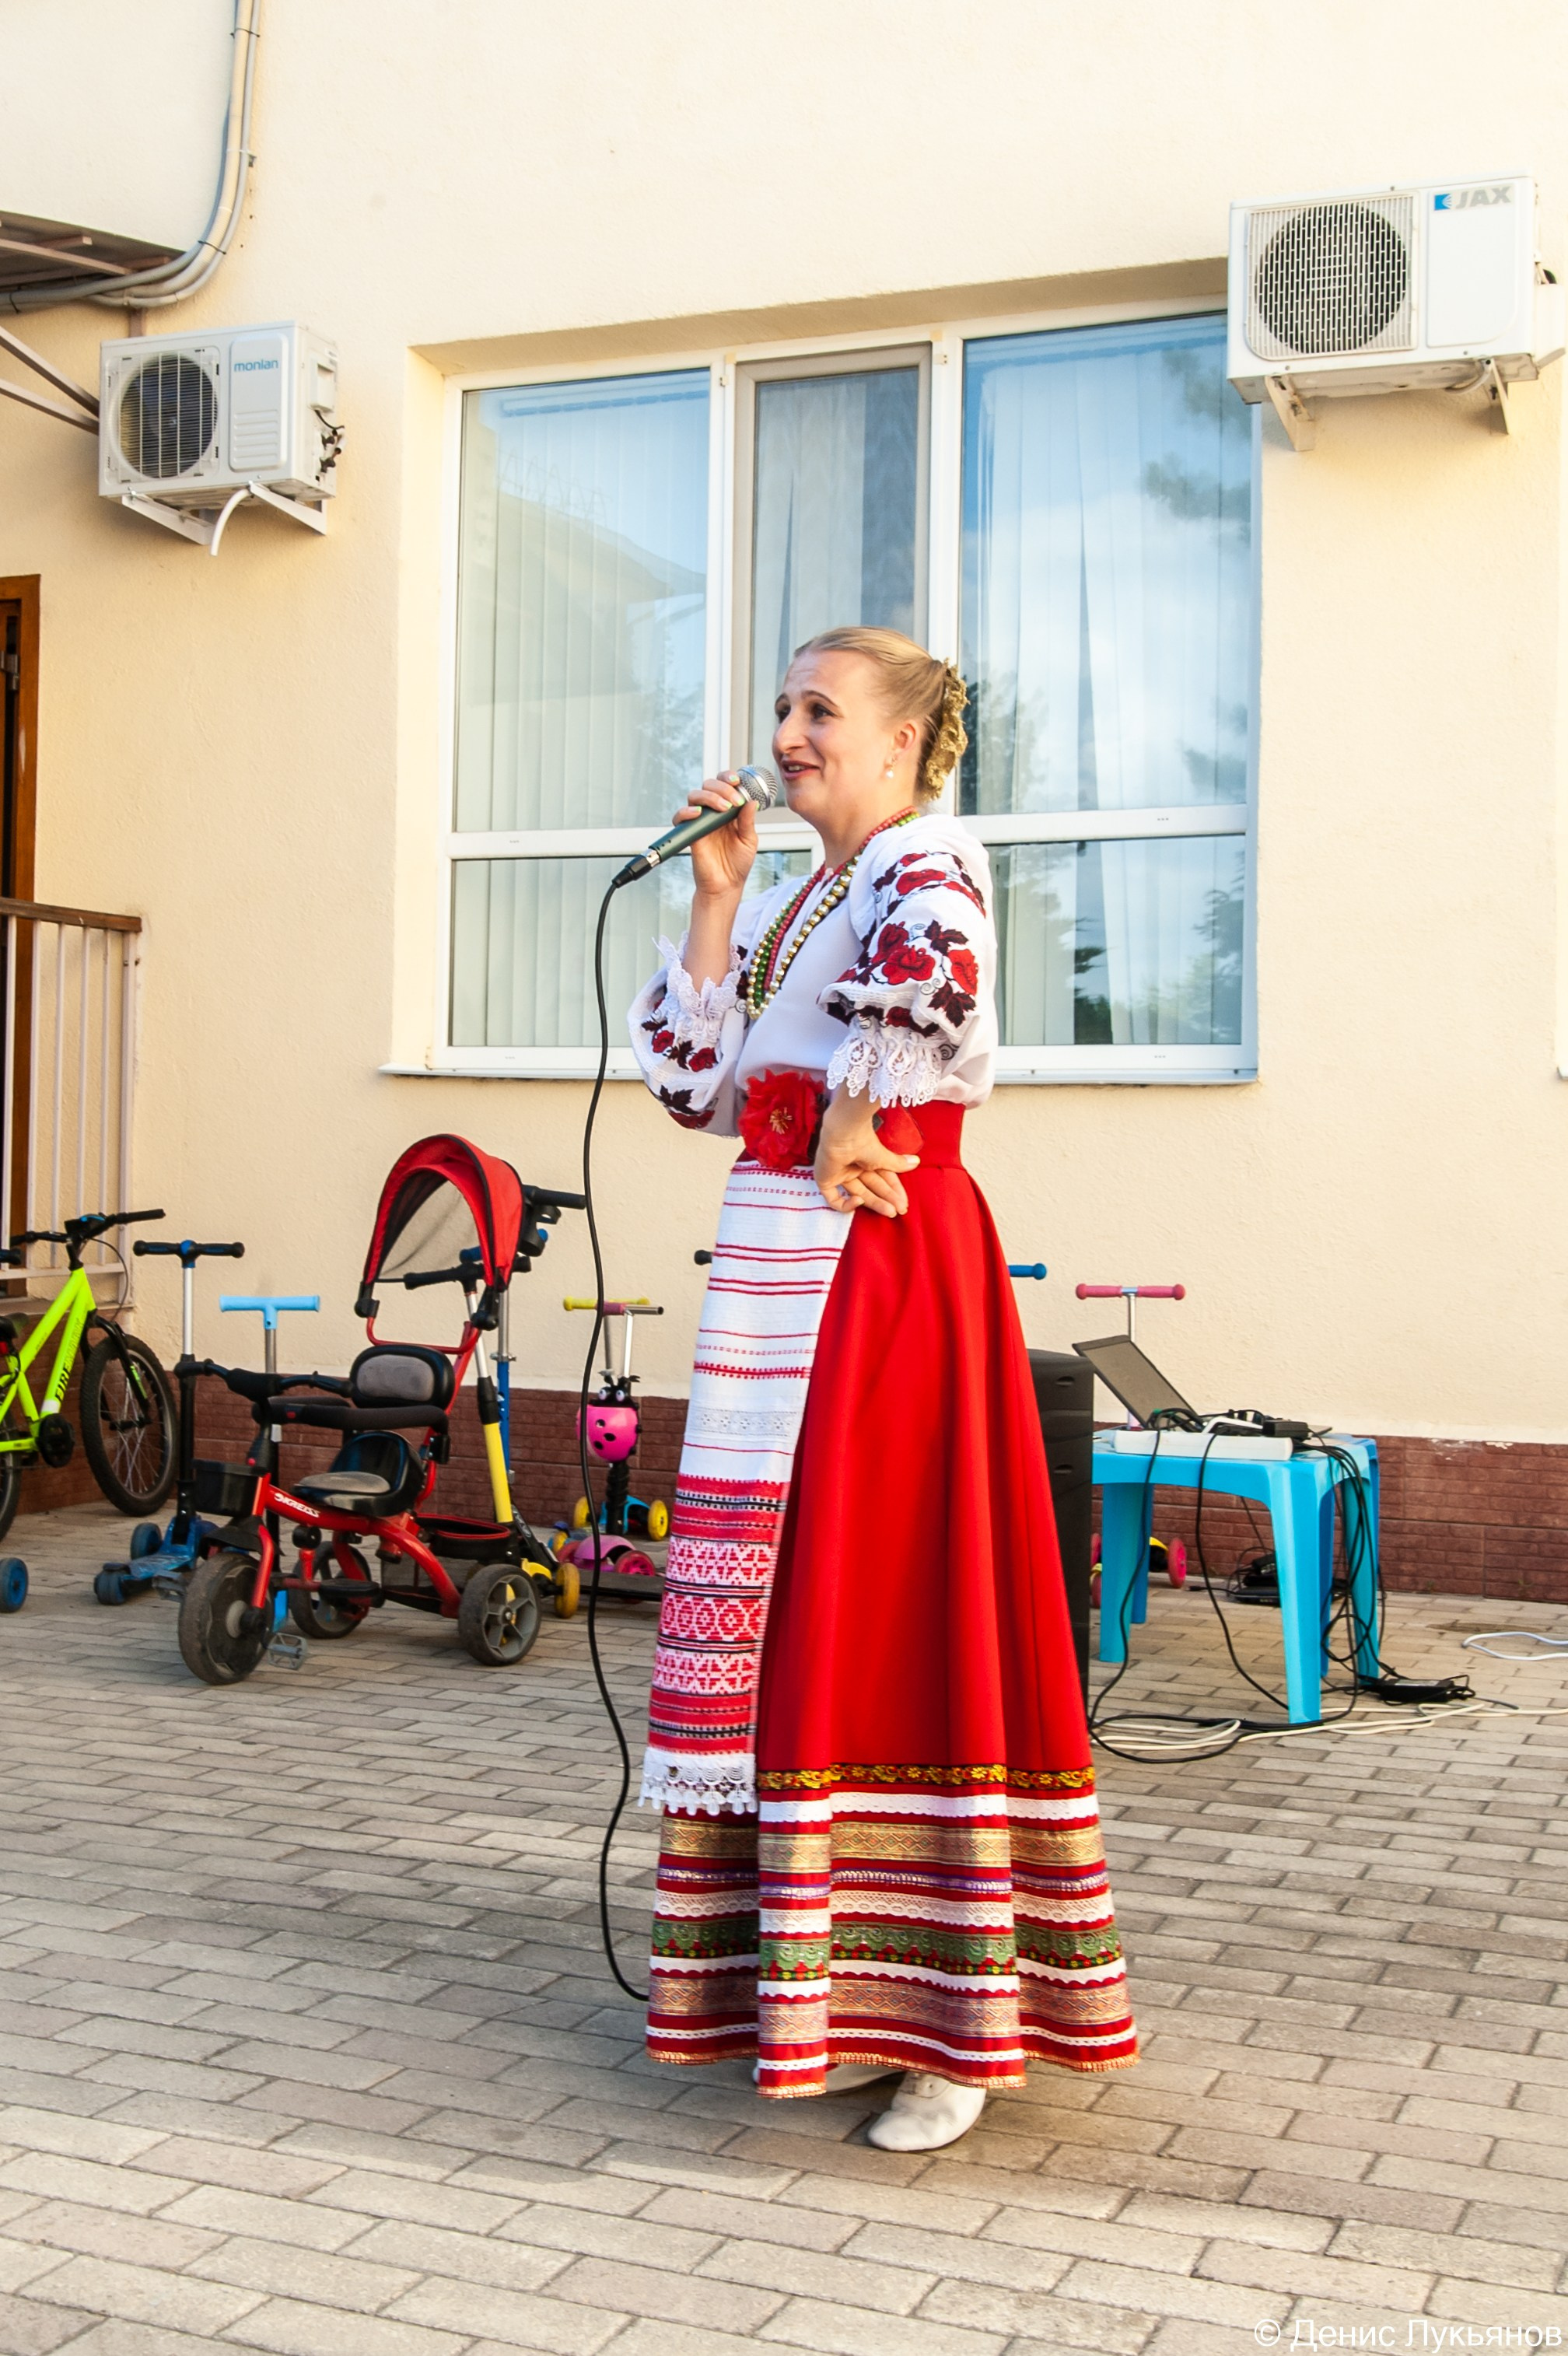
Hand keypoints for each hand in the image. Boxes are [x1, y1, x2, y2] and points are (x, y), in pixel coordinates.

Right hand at [680, 774, 758, 901]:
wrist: (726, 885)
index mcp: (729, 810)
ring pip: (695, 795)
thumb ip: (747, 820)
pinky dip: (687, 811)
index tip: (737, 781)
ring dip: (709, 796)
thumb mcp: (749, 840)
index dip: (728, 778)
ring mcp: (700, 821)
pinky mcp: (690, 833)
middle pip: (709, 785)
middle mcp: (713, 812)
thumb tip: (751, 801)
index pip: (725, 785)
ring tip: (724, 808)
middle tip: (734, 801)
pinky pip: (681, 817)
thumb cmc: (738, 863)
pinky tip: (699, 813)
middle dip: (722, 787)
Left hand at [813, 1087, 918, 1217]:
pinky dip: (847, 1204)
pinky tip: (860, 1201)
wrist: (844, 1133)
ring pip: (858, 1193)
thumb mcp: (883, 1157)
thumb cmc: (863, 1141)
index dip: (893, 1190)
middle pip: (871, 1187)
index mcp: (865, 1158)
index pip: (881, 1178)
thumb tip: (916, 1162)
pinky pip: (834, 1199)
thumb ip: (897, 1164)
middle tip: (900, 1210)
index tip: (904, 1202)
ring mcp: (839, 1174)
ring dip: (875, 1203)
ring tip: (890, 1211)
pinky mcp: (825, 1181)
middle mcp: (852, 1166)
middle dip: (887, 1198)